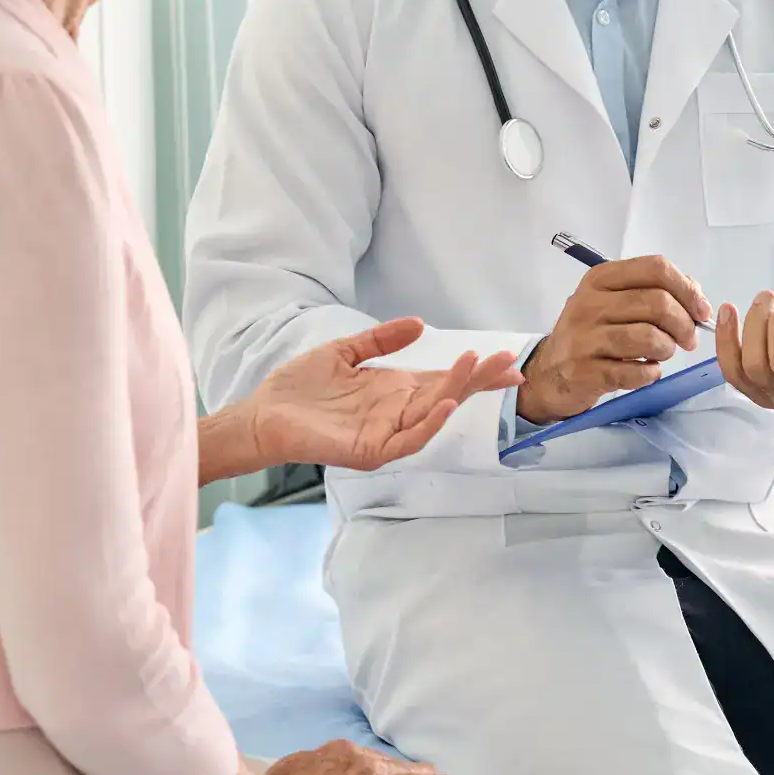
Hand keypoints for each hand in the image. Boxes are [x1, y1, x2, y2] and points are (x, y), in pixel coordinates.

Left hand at [241, 319, 521, 470]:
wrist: (264, 414)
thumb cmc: (300, 387)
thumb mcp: (345, 352)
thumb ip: (381, 338)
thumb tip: (420, 324)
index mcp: (395, 392)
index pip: (444, 380)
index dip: (475, 372)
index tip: (508, 360)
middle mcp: (397, 414)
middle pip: (448, 395)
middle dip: (479, 379)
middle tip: (509, 362)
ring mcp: (387, 434)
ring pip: (432, 414)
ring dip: (457, 392)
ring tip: (476, 367)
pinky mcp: (371, 450)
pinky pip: (408, 440)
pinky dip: (429, 423)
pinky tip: (444, 403)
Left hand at [264, 739, 457, 774]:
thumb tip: (388, 773)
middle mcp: (364, 766)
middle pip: (403, 770)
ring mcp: (343, 755)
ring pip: (380, 761)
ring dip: (397, 769)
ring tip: (414, 772)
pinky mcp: (323, 750)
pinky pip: (355, 755)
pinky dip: (370, 762)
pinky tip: (371, 765)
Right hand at [518, 256, 711, 423]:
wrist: (549, 372)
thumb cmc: (590, 334)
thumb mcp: (613, 301)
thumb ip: (653, 290)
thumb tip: (694, 291)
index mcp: (600, 279)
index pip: (655, 268)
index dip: (687, 289)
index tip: (701, 310)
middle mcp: (589, 303)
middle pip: (657, 302)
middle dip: (683, 323)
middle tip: (687, 339)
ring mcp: (584, 338)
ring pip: (648, 336)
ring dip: (667, 349)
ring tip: (662, 354)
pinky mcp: (585, 371)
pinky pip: (635, 371)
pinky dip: (651, 373)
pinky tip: (647, 371)